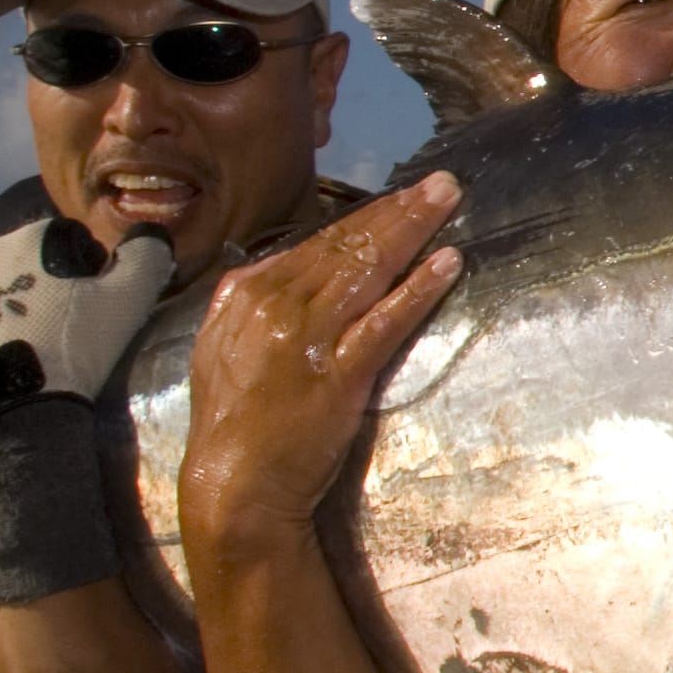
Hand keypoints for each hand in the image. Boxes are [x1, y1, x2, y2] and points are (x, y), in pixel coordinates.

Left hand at [0, 217, 173, 445]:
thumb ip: (145, 256)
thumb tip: (149, 236)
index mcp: (27, 237)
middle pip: (27, 263)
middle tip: (65, 329)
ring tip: (32, 347)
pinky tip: (2, 359)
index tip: (96, 304)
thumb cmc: (71, 346)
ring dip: (14, 308)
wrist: (9, 409)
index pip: (70, 240)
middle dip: (46, 286)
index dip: (90, 270)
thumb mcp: (126, 300)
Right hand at [181, 174, 464, 546]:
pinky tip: (447, 264)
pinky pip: (384, 320)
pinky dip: (417, 289)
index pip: (318, 243)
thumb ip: (250, 306)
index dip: (366, 218)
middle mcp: (275, 304)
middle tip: (442, 184)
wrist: (233, 488)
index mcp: (247, 294)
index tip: (401, 200)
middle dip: (398, 210)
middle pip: (348, 245)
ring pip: (368, 269)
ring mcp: (307, 337)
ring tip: (449, 201)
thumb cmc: (234, 425)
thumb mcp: (223, 351)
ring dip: (413, 230)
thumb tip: (278, 271)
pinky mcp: (338, 374)